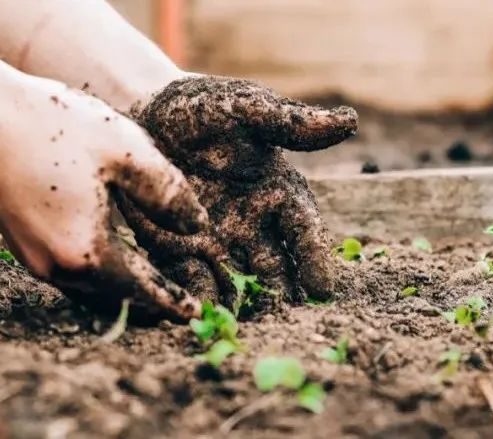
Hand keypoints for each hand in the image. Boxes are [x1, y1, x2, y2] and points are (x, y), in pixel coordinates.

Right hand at [0, 75, 206, 319]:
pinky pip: (68, 269)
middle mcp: (56, 267)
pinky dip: (95, 269)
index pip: (142, 290)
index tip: (196, 312)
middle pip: (114, 296)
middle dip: (147, 299)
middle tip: (179, 300)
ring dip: (120, 286)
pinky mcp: (18, 242)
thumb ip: (168, 193)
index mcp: (87, 253)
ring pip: (89, 286)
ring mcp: (32, 258)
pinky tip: (110, 251)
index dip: (172, 301)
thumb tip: (197, 226)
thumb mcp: (125, 151)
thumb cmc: (52, 126)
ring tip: (150, 279)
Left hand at [125, 75, 356, 310]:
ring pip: (239, 282)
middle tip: (289, 322)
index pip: (304, 231)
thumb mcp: (245, 108)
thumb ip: (290, 122)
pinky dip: (200, 298)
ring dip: (245, 304)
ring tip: (248, 327)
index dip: (315, 258)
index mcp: (278, 192)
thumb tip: (349, 121)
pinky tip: (203, 314)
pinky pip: (194, 280)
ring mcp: (218, 241)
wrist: (143, 113)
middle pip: (276, 268)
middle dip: (283, 295)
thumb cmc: (202, 107)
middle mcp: (254, 224)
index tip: (323, 288)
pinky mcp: (179, 250)